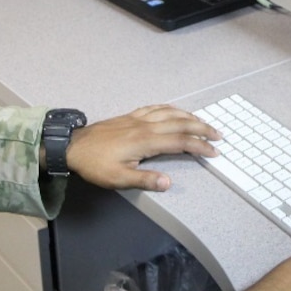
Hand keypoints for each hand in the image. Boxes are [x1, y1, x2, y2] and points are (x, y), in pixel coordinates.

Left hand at [63, 104, 220, 191]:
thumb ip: (145, 180)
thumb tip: (168, 183)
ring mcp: (138, 118)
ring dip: (190, 116)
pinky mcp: (130, 116)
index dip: (200, 146)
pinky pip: (156, 107)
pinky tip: (176, 110)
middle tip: (218, 135)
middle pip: (181, 123)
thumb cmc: (95, 164)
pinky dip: (171, 108)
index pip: (181, 142)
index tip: (214, 152)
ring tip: (204, 122)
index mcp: (146, 141)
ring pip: (170, 112)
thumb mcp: (119, 179)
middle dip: (202, 128)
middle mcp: (145, 126)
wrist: (73, 146)